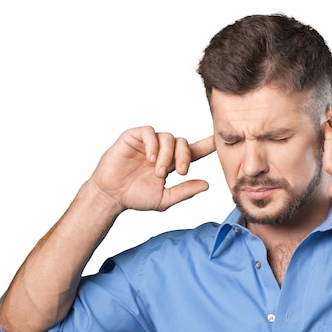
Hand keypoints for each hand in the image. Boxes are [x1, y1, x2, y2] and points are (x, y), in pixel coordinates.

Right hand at [90, 126, 214, 211]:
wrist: (111, 196)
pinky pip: (149, 132)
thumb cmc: (136, 197)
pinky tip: (151, 158)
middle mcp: (162, 150)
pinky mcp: (133, 137)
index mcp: (172, 163)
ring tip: (159, 172)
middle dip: (184, 156)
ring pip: (167, 137)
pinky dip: (153, 144)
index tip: (219, 141)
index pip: (194, 151)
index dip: (207, 145)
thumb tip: (207, 185)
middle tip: (180, 172)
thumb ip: (185, 191)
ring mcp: (148, 143)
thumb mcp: (165, 198)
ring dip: (167, 155)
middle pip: (183, 142)